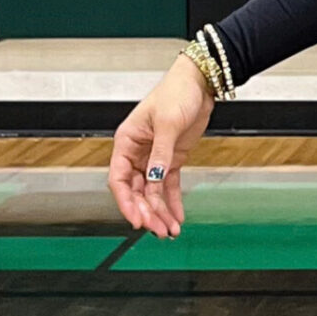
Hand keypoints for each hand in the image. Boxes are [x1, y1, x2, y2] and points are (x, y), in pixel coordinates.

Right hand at [106, 54, 215, 239]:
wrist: (198, 84)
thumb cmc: (175, 93)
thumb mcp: (167, 123)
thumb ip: (160, 153)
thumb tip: (153, 178)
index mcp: (126, 141)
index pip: (118, 178)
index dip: (126, 201)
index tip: (137, 218)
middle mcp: (137, 153)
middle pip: (135, 190)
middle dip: (146, 211)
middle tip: (158, 229)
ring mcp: (154, 158)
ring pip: (152, 192)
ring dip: (160, 211)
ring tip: (169, 230)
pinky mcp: (171, 160)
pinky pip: (168, 186)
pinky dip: (172, 202)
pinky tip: (177, 217)